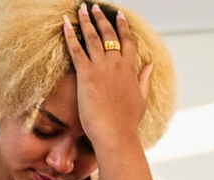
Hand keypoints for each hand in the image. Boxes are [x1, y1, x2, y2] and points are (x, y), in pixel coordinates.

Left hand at [63, 3, 151, 149]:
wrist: (116, 133)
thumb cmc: (127, 122)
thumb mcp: (141, 98)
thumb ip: (144, 80)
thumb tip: (149, 66)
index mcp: (131, 69)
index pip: (127, 41)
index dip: (122, 27)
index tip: (118, 15)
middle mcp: (117, 64)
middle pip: (108, 34)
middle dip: (101, 18)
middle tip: (94, 7)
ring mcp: (101, 67)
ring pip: (92, 37)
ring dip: (85, 21)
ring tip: (81, 9)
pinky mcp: (86, 74)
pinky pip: (76, 50)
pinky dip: (70, 35)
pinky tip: (64, 24)